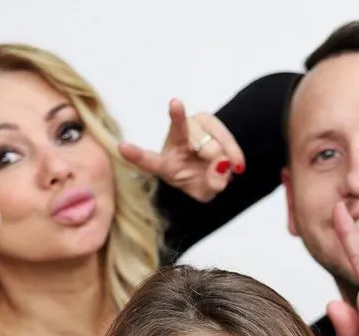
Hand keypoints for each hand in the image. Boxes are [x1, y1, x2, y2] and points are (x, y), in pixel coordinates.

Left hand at [118, 98, 243, 201]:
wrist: (217, 167)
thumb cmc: (202, 181)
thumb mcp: (206, 193)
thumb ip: (212, 184)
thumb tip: (222, 165)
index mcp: (164, 164)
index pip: (148, 160)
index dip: (136, 155)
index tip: (122, 147)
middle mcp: (173, 141)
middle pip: (186, 139)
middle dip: (210, 155)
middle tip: (221, 169)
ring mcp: (189, 126)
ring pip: (209, 140)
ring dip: (224, 156)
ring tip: (227, 168)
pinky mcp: (205, 119)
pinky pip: (223, 133)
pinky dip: (233, 150)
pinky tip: (236, 163)